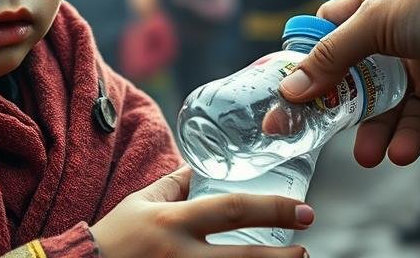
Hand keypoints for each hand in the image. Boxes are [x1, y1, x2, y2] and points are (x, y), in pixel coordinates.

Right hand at [90, 166, 313, 257]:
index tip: (302, 211)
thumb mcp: (139, 203)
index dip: (272, 209)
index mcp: (173, 222)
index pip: (231, 210)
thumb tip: (200, 170)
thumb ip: (173, 186)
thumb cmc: (114, 238)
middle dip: (282, 257)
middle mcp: (181, 254)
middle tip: (305, 248)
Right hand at [278, 0, 419, 166]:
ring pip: (405, 112)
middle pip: (366, 88)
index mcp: (373, 11)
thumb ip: (332, 57)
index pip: (332, 34)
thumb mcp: (373, 21)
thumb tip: (290, 89)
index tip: (296, 91)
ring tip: (394, 156)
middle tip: (341, 144)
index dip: (314, 62)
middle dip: (356, 118)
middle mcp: (399, 41)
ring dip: (398, 136)